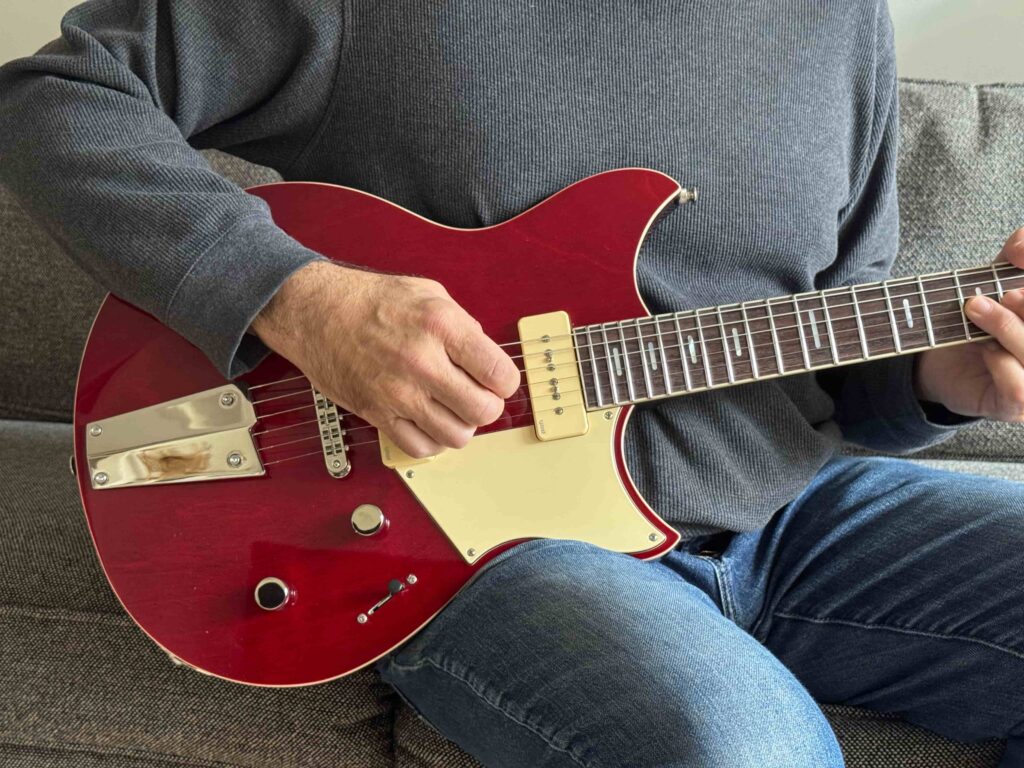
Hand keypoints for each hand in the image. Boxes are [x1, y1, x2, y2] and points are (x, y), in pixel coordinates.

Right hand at [251, 261, 520, 457]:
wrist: (315, 311)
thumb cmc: (369, 300)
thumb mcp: (428, 293)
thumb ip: (463, 325)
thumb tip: (486, 358)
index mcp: (440, 326)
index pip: (500, 374)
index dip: (506, 382)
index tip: (498, 380)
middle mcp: (421, 362)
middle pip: (482, 411)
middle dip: (488, 406)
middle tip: (478, 396)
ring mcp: (398, 392)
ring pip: (456, 436)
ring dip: (462, 426)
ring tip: (453, 409)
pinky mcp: (377, 413)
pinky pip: (420, 447)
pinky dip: (433, 441)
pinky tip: (431, 422)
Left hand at [915, 228, 1023, 421]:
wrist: (937, 358)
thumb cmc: (979, 316)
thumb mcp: (998, 276)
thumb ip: (1017, 255)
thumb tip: (1022, 247)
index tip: (1018, 256)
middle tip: (1001, 293)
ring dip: (1008, 328)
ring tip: (976, 309)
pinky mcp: (1017, 407)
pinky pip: (1020, 389)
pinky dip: (1002, 363)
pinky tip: (986, 350)